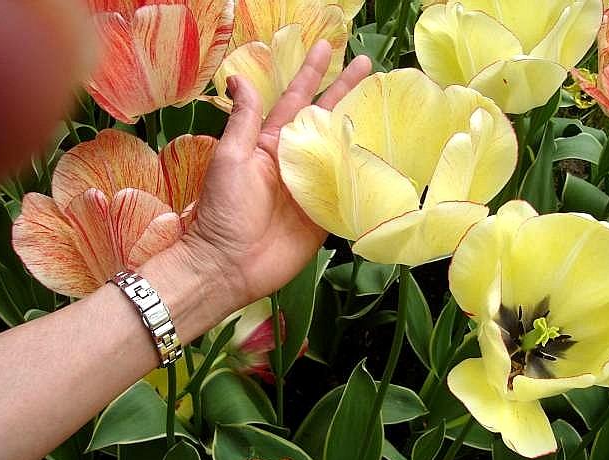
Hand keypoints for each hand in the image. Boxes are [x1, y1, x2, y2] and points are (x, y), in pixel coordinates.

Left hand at [181, 41, 371, 308]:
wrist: (230, 264)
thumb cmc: (224, 211)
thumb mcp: (230, 158)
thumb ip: (243, 120)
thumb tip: (239, 77)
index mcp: (270, 143)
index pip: (296, 100)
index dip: (312, 74)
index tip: (329, 47)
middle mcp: (293, 161)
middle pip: (326, 119)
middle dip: (345, 91)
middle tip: (369, 65)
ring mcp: (311, 187)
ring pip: (340, 151)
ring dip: (359, 128)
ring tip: (382, 104)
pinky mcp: (324, 214)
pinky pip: (347, 190)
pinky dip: (364, 174)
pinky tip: (384, 158)